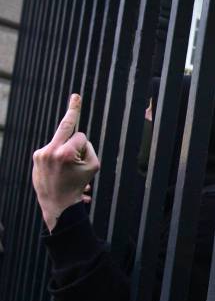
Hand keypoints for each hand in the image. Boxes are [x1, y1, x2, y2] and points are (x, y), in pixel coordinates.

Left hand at [32, 94, 99, 230]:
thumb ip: (89, 148)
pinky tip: (58, 171)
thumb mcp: (93, 167)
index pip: (81, 137)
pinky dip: (58, 157)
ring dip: (67, 152)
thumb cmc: (77, 186)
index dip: (86, 149)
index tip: (84, 156)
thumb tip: (79, 139)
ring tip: (65, 171)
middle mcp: (50, 150)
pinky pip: (53, 149)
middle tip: (76, 96)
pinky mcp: (36, 156)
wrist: (56, 204)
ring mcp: (41, 153)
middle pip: (65, 125)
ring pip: (61, 142)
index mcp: (65, 153)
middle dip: (73, 111)